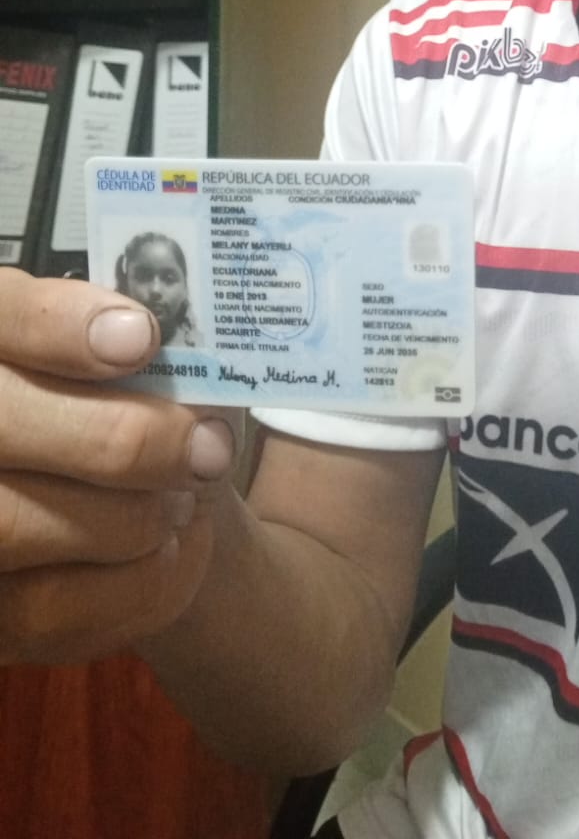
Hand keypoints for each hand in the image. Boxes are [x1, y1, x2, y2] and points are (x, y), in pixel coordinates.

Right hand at [0, 268, 236, 664]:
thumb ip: (153, 332)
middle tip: (207, 449)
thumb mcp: (142, 345)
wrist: (130, 490)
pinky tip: (174, 552)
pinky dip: (135, 585)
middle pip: (5, 427)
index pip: (5, 317)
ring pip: (15, 527)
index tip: (141, 338)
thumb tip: (183, 340)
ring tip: (185, 502)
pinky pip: (46, 610)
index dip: (61, 326)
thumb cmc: (135, 397)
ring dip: (129, 520)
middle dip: (124, 442)